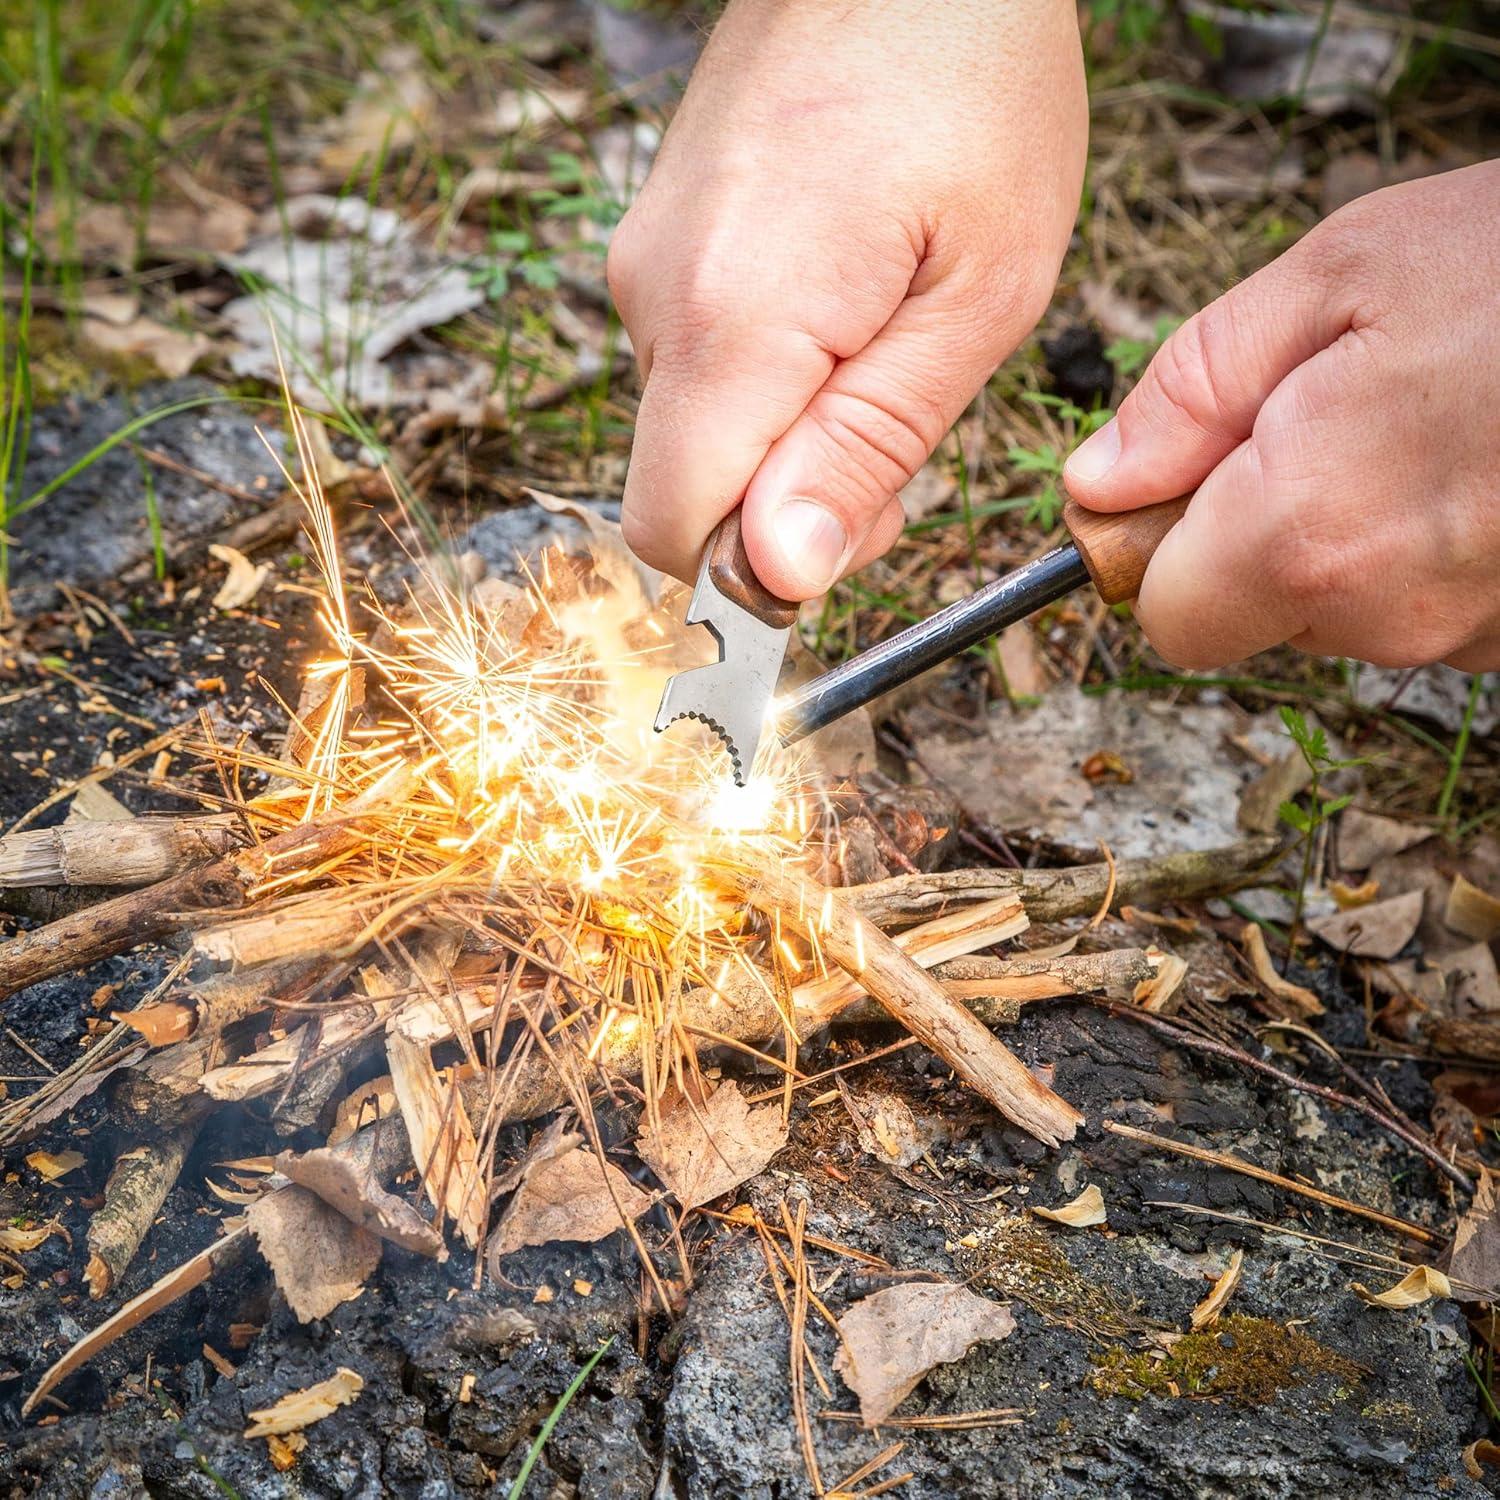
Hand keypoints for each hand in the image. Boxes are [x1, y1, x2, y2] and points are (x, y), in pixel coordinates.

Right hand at [607, 0, 1085, 598]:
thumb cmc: (973, 88)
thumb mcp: (973, 299)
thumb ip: (868, 449)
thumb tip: (780, 576)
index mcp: (731, 322)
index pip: (675, 535)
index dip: (751, 581)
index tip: (845, 544)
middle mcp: (654, 296)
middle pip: (684, 491)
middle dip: (785, 512)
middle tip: (900, 437)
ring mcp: (644, 263)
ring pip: (695, 431)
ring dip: (785, 440)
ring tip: (884, 344)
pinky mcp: (658, 243)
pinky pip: (694, 364)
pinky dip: (766, 381)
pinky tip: (844, 309)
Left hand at [1063, 161, 1499, 672]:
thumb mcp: (1335, 278)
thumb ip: (1191, 391)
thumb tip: (1097, 480)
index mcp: (1307, 537)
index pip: (1168, 621)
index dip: (1157, 553)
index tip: (1179, 486)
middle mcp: (1387, 614)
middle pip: (1253, 614)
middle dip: (1253, 531)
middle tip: (1322, 420)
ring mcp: (1470, 634)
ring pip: (1344, 612)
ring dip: (1347, 536)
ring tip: (1420, 426)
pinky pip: (1427, 607)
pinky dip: (1425, 549)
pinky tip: (1471, 465)